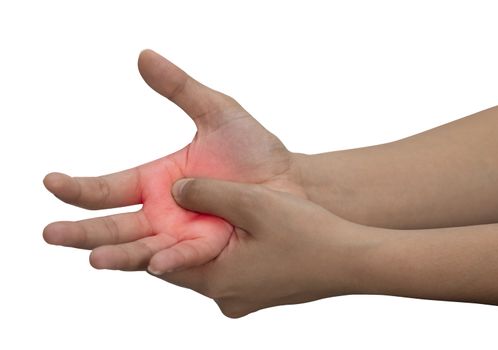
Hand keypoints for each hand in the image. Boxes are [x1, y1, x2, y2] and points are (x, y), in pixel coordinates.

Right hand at [43, 50, 304, 272]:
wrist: (290, 182)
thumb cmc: (254, 150)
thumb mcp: (216, 112)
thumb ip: (180, 87)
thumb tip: (144, 56)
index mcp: (154, 181)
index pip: (106, 189)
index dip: (78, 188)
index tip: (52, 182)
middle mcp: (161, 212)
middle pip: (112, 226)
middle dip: (81, 231)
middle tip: (51, 233)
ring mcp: (180, 236)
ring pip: (140, 249)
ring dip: (116, 253)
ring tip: (94, 257)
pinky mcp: (205, 252)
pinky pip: (183, 259)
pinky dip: (169, 260)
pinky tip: (154, 262)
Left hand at [154, 178, 382, 317]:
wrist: (354, 260)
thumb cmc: (308, 234)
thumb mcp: (252, 203)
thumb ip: (207, 192)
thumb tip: (177, 189)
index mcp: (218, 280)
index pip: (160, 263)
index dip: (140, 245)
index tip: (115, 238)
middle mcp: (227, 296)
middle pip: (182, 266)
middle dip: (168, 242)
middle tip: (152, 221)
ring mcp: (246, 298)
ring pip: (206, 267)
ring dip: (197, 244)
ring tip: (189, 220)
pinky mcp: (261, 293)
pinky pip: (228, 272)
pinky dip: (221, 251)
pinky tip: (228, 231)